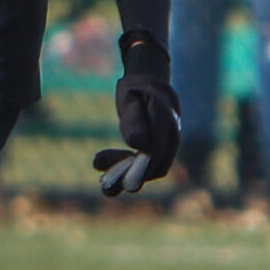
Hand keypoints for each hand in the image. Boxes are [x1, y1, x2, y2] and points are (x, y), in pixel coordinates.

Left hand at [93, 34, 180, 196]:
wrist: (148, 82)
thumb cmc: (137, 88)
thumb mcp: (129, 96)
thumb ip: (133, 119)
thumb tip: (137, 144)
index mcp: (167, 118)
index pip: (158, 152)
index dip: (141, 170)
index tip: (124, 182)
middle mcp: (172, 134)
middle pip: (156, 165)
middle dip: (129, 178)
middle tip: (104, 187)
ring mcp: (167, 144)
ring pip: (150, 168)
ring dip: (124, 173)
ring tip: (97, 168)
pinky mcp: (157, 150)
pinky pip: (144, 164)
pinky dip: (124, 167)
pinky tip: (101, 162)